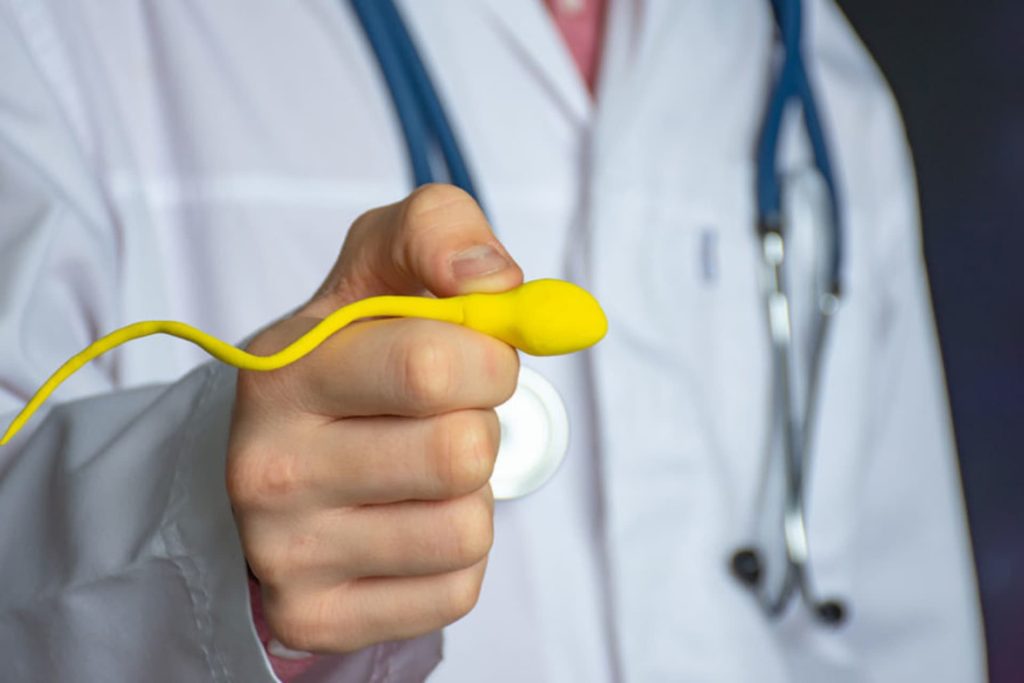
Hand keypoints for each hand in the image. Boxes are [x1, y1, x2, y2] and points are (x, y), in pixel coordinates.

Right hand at [227, 184, 522, 652]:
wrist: (280, 450)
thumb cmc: (351, 350)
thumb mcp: (381, 262)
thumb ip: (440, 231)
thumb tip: (497, 281)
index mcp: (282, 370)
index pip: (433, 367)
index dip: (490, 360)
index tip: (475, 356)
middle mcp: (266, 468)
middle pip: (460, 454)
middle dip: (482, 425)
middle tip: (444, 416)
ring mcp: (285, 554)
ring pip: (466, 529)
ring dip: (471, 494)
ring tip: (421, 469)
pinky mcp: (316, 617)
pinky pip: (455, 590)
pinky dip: (455, 554)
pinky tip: (409, 522)